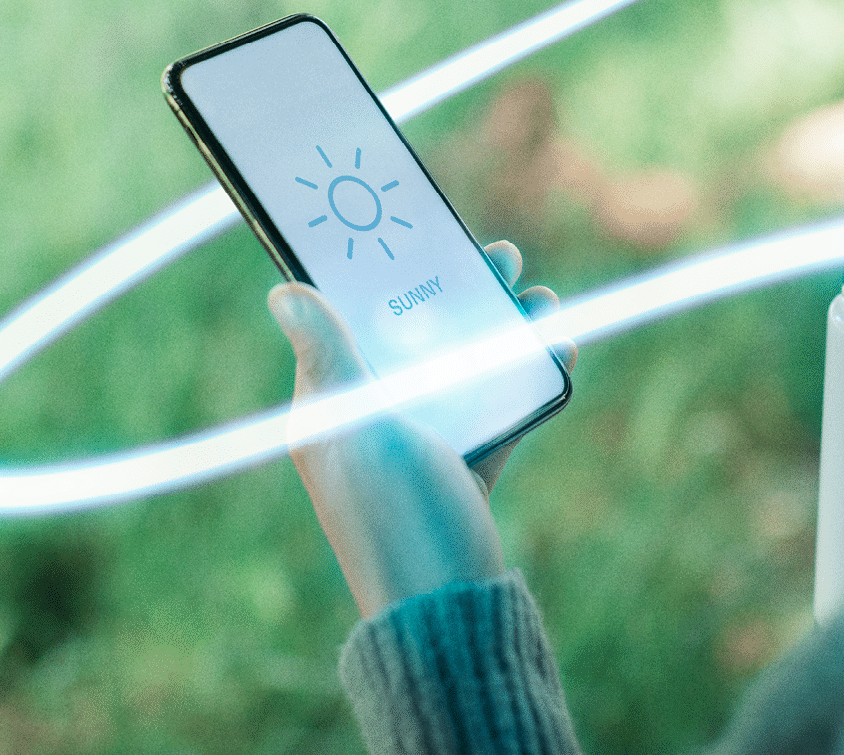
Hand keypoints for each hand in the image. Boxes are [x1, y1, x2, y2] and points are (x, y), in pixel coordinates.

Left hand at [267, 240, 574, 618]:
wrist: (446, 611)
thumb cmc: (393, 515)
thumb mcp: (356, 428)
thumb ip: (329, 357)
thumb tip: (284, 291)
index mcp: (332, 405)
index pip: (352, 319)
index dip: (384, 274)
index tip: (418, 232)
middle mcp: (373, 417)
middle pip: (416, 335)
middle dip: (458, 291)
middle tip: (499, 254)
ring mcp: (422, 443)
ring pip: (463, 365)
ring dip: (502, 327)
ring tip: (539, 295)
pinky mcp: (466, 468)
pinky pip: (498, 408)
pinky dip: (526, 377)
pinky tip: (559, 348)